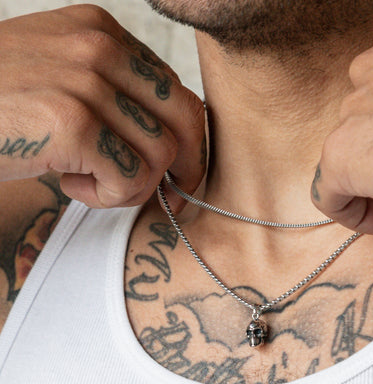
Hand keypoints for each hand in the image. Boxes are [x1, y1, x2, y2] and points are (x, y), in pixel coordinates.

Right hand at [0, 5, 204, 207]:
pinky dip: (106, 196)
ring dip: (132, 186)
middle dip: (185, 168)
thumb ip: (115, 96)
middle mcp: (100, 48)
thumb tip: (171, 143)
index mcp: (102, 32)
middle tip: (169, 196)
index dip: (187, 141)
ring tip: (90, 183)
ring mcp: (87, 82)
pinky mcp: (73, 123)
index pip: (177, 92)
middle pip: (186, 119)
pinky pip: (129, 178)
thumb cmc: (0, 103)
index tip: (177, 173)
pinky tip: (69, 183)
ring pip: (161, 155)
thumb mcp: (61, 79)